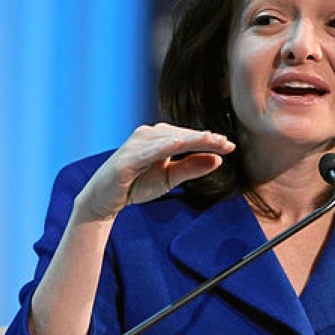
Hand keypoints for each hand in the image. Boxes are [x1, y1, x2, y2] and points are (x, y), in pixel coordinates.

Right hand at [75, 123, 234, 220]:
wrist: (104, 200)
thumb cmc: (136, 185)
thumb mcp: (169, 178)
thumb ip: (191, 168)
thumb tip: (218, 159)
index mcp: (159, 137)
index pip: (188, 137)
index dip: (209, 140)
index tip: (230, 145)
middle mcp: (147, 134)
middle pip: (182, 134)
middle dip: (205, 138)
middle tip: (227, 143)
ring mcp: (136, 144)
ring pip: (170, 139)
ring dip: (192, 139)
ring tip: (212, 140)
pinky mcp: (127, 157)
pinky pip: (150, 150)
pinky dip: (166, 146)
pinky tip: (180, 143)